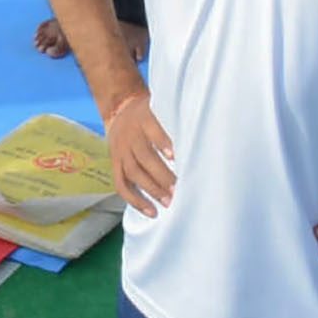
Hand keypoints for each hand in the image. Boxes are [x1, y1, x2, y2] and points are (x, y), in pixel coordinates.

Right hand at [104, 89, 178, 214]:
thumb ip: (175, 120)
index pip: (153, 131)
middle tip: (177, 189)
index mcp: (144, 119)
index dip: (163, 143)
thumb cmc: (149, 113)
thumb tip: (202, 134)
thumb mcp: (161, 107)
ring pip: (133, 172)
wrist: (119, 109)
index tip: (175, 157)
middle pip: (144, 157)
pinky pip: (121, 185)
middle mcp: (130, 136)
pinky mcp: (115, 164)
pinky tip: (150, 210)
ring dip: (151, 189)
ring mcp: (121, 151)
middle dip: (161, 175)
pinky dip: (134, 200)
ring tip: (167, 202)